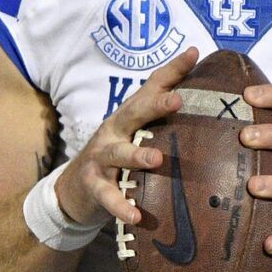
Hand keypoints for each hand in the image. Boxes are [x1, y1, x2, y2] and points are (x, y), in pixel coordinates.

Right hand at [54, 47, 197, 226]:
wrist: (75, 187)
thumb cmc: (118, 151)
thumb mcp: (137, 129)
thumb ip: (162, 105)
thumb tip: (197, 70)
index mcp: (130, 115)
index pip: (152, 87)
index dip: (172, 71)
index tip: (194, 55)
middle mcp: (115, 130)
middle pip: (134, 113)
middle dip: (155, 105)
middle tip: (177, 101)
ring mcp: (101, 157)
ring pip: (119, 154)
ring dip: (137, 156)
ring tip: (156, 160)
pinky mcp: (93, 185)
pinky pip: (108, 195)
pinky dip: (120, 206)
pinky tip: (135, 216)